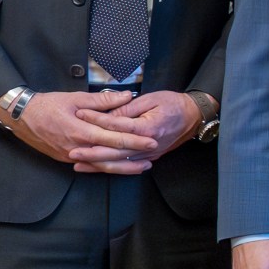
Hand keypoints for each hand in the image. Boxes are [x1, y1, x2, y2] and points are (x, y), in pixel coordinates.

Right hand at [0, 89, 154, 171]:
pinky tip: (120, 166)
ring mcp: (71, 156)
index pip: (113, 138)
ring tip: (141, 166)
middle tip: (153, 156)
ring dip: (122, 167)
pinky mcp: (66, 159)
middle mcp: (77, 148)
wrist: (20, 117)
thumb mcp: (75, 98)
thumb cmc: (48, 105)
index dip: (134, 141)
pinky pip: (91, 165)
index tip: (151, 140)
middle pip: (110, 157)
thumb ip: (103, 100)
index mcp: (81, 131)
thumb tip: (127, 96)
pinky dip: (107, 166)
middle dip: (133, 158)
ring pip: (101, 165)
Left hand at [70, 90, 200, 168]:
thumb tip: (108, 113)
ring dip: (98, 165)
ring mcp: (149, 153)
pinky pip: (128, 165)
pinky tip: (98, 169)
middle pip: (115, 151)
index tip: (80, 114)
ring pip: (120, 163)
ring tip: (79, 164)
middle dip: (92, 153)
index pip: (117, 125)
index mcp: (147, 127)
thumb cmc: (174, 104)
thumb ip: (128, 108)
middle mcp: (148, 144)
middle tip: (73, 152)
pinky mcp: (150, 156)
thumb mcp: (151, 99)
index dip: (97, 119)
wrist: (195, 116)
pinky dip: (112, 168)